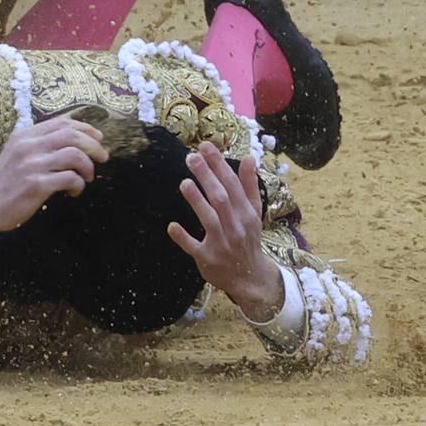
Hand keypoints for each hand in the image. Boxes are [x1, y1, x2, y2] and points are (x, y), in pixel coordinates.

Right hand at [0, 116, 104, 242]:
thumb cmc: (5, 182)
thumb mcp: (16, 154)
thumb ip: (38, 144)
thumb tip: (71, 139)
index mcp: (23, 135)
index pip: (61, 122)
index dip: (85, 128)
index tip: (98, 138)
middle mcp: (27, 145)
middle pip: (71, 135)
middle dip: (93, 145)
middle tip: (102, 157)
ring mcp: (32, 164)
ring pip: (74, 154)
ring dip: (88, 166)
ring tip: (87, 178)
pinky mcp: (37, 184)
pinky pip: (70, 178)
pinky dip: (78, 185)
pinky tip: (73, 192)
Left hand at [170, 142, 285, 323]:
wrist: (251, 278)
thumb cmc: (248, 238)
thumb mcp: (254, 213)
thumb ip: (250, 186)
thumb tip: (249, 158)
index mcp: (247, 214)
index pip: (233, 185)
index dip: (219, 165)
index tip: (205, 146)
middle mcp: (236, 227)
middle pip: (221, 198)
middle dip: (207, 177)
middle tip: (190, 157)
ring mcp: (222, 244)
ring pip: (210, 220)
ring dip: (197, 202)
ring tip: (184, 183)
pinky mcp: (208, 258)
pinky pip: (194, 247)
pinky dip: (183, 237)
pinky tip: (172, 226)